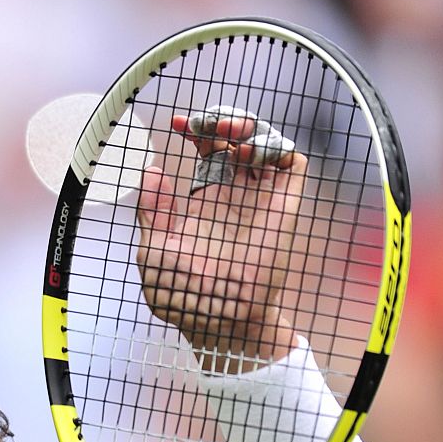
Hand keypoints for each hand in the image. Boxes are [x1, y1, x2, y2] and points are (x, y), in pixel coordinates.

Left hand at [135, 113, 306, 363]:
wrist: (219, 321)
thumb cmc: (184, 297)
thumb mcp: (153, 253)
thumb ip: (151, 213)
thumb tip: (152, 173)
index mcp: (207, 201)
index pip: (206, 151)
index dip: (195, 130)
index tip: (177, 125)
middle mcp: (235, 194)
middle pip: (235, 139)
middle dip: (220, 121)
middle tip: (203, 127)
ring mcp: (260, 199)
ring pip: (263, 142)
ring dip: (246, 127)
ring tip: (227, 136)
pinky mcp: (283, 207)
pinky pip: (291, 163)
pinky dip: (275, 146)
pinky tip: (249, 155)